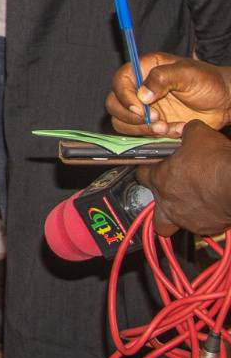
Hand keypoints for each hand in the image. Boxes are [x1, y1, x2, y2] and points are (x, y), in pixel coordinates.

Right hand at [107, 52, 230, 137]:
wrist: (224, 102)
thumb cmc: (208, 81)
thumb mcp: (188, 73)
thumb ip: (162, 78)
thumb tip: (142, 95)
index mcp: (143, 69)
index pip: (119, 81)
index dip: (124, 96)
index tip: (140, 108)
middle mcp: (138, 89)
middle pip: (114, 104)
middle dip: (131, 116)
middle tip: (155, 120)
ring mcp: (143, 108)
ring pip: (122, 122)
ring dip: (143, 129)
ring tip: (167, 127)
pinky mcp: (150, 124)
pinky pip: (141, 135)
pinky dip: (156, 137)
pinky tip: (176, 130)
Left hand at [137, 121, 230, 236]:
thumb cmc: (216, 161)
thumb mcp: (199, 135)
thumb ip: (187, 131)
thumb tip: (187, 129)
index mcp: (159, 179)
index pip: (141, 175)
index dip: (149, 170)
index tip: (157, 167)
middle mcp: (168, 204)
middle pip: (155, 213)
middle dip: (162, 206)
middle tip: (175, 195)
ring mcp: (186, 219)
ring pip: (178, 223)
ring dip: (185, 213)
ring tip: (198, 202)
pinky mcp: (207, 228)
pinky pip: (202, 226)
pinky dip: (206, 218)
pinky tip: (215, 206)